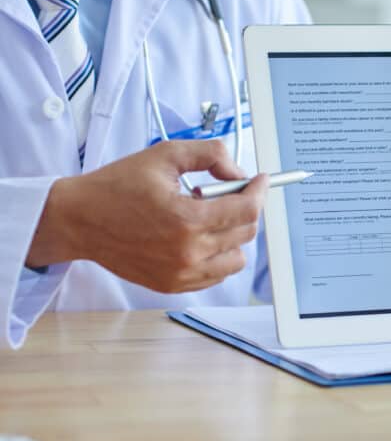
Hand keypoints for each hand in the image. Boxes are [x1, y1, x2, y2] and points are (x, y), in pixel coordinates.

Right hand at [28, 140, 267, 293]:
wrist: (79, 220)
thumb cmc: (117, 186)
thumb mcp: (165, 155)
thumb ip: (210, 155)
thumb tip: (238, 173)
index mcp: (187, 219)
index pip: (248, 210)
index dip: (259, 191)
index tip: (260, 180)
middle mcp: (188, 252)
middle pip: (246, 232)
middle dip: (244, 207)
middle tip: (226, 192)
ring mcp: (182, 274)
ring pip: (237, 258)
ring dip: (233, 234)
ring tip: (207, 216)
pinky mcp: (174, 285)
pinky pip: (217, 274)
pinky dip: (218, 255)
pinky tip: (198, 235)